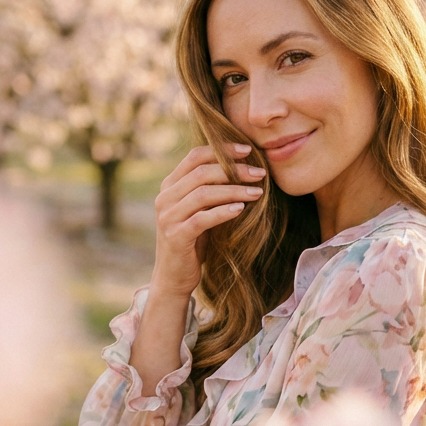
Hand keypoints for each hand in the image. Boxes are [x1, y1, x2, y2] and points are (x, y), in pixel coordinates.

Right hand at [150, 143, 264, 299]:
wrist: (174, 276)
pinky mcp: (176, 236)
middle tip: (260, 174)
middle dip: (234, 170)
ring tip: (258, 193)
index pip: (195, 156)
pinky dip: (223, 211)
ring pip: (203, 194)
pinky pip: (202, 218)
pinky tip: (241, 209)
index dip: (222, 150)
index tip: (248, 150)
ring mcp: (168, 217)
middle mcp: (165, 198)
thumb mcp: (199, 210)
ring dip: (234, 190)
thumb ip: (209, 188)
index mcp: (169, 186)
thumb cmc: (193, 240)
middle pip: (201, 172)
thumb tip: (244, 166)